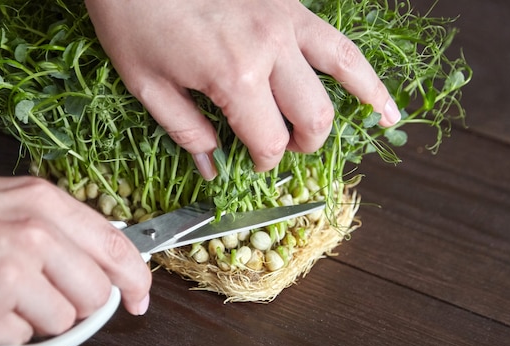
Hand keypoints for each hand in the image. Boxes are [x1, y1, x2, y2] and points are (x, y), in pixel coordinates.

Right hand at [0, 176, 150, 345]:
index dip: (136, 278)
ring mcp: (8, 277)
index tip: (140, 297)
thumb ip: (64, 227)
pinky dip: (5, 329)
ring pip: (63, 321)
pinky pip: (23, 338)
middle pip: (96, 294)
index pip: (116, 247)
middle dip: (78, 301)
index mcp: (43, 203)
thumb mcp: (12, 201)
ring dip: (38, 315)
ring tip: (3, 291)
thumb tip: (108, 261)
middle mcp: (31, 236)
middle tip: (44, 289)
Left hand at [85, 0, 400, 178]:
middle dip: (302, 143)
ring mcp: (286, 20)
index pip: (269, 140)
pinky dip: (363, 69)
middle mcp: (270, 49)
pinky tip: (378, 92)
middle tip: (284, 147)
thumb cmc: (132, 16)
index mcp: (234, 76)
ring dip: (355, 107)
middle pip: (312, 116)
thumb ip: (186, 131)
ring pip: (343, 72)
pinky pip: (337, 39)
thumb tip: (211, 166)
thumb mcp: (146, 84)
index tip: (253, 163)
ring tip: (376, 123)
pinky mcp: (290, 2)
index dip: (264, 162)